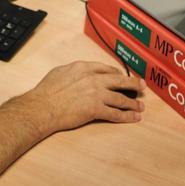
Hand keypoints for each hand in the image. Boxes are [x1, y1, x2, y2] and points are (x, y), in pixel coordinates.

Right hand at [25, 61, 143, 132]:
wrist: (42, 107)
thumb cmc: (47, 91)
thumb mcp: (60, 72)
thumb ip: (73, 71)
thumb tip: (78, 73)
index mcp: (84, 68)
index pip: (106, 69)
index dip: (117, 73)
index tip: (121, 76)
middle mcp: (93, 79)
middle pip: (119, 80)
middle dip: (133, 83)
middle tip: (142, 86)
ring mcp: (96, 94)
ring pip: (120, 98)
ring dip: (133, 103)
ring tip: (140, 106)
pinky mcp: (96, 109)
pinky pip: (115, 113)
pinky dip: (127, 116)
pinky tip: (134, 117)